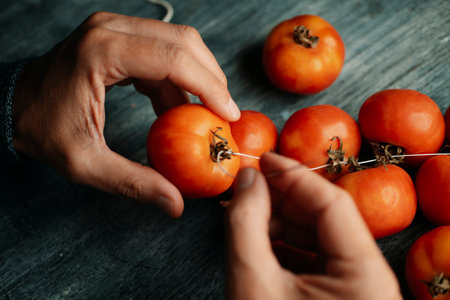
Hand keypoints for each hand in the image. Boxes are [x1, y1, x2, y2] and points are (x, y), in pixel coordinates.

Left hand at [12, 11, 239, 217]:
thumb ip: (133, 181)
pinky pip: (163, 51)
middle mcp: (111, 29)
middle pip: (184, 43)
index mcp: (102, 51)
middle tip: (223, 115)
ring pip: (178, 43)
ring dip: (198, 78)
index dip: (209, 87)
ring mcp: (115, 29)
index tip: (228, 115)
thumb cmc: (43, 128)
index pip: (174, 58)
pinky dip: (178, 79)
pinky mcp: (119, 37)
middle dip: (211, 79)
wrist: (14, 104)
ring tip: (203, 116)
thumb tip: (175, 203)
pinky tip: (177, 108)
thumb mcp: (85, 162)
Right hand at [226, 152, 401, 299]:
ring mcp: (356, 288)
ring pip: (318, 236)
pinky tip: (257, 237)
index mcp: (364, 273)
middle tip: (248, 186)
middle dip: (282, 197)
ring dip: (280, 220)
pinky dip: (284, 243)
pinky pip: (314, 257)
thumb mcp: (252, 282)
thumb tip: (248, 180)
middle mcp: (369, 277)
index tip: (262, 160)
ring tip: (245, 212)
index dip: (293, 175)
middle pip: (325, 217)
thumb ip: (246, 223)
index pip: (331, 203)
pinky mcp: (339, 296)